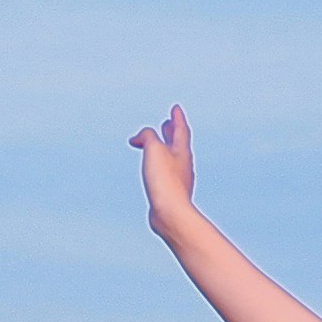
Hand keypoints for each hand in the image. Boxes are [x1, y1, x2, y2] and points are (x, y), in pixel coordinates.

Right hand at [131, 104, 197, 229]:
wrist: (171, 213)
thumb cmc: (165, 181)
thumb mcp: (154, 149)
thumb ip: (147, 136)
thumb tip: (138, 138)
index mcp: (182, 151)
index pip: (181, 129)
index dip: (177, 118)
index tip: (176, 108)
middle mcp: (183, 164)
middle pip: (178, 143)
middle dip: (172, 132)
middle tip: (168, 123)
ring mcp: (178, 179)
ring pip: (172, 158)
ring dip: (165, 148)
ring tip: (158, 145)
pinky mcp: (171, 192)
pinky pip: (165, 173)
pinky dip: (159, 165)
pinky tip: (155, 171)